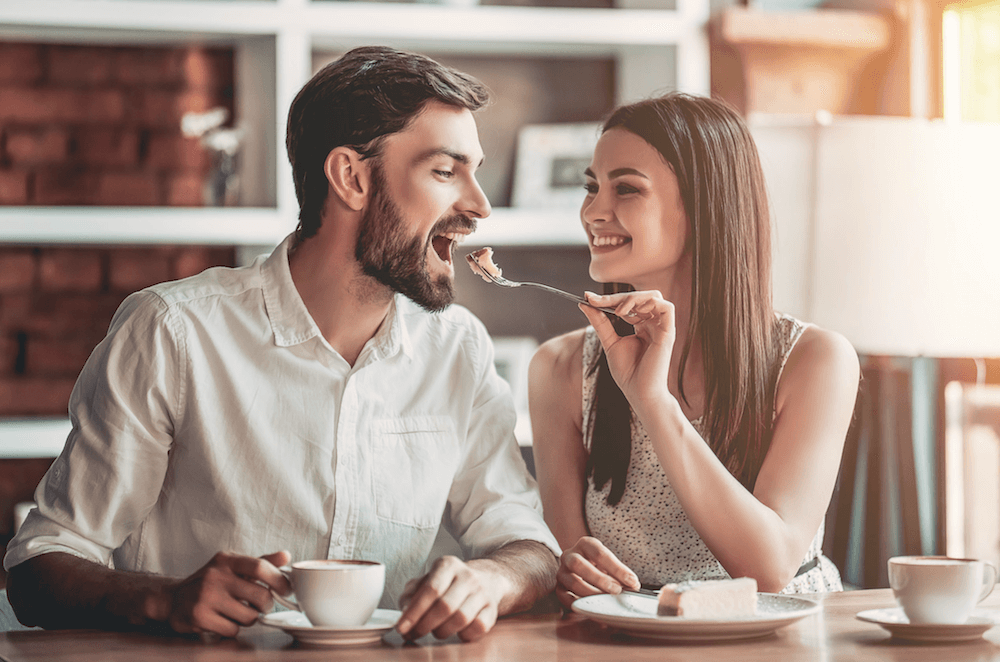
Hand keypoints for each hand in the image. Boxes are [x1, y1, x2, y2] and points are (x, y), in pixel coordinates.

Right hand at [158, 550, 291, 636]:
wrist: (174, 598)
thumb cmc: (211, 581)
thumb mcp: (233, 566)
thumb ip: (261, 562)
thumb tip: (286, 556)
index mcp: (227, 560)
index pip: (260, 567)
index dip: (279, 580)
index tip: (286, 589)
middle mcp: (215, 576)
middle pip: (260, 595)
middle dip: (267, 605)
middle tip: (263, 606)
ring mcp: (206, 596)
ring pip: (249, 616)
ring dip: (249, 618)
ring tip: (239, 612)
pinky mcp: (199, 617)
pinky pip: (233, 629)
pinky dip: (234, 628)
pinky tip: (224, 620)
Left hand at [395, 555, 503, 641]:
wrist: (486, 580)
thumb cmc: (450, 584)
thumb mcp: (428, 579)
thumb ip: (412, 592)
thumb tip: (405, 609)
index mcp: (448, 565)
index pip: (430, 589)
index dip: (414, 612)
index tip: (401, 628)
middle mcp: (467, 576)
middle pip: (445, 606)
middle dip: (425, 625)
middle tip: (414, 634)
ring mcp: (482, 592)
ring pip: (461, 618)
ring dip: (442, 631)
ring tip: (435, 631)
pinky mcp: (492, 609)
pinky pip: (478, 627)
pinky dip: (463, 635)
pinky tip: (456, 632)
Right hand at [555, 536, 638, 608]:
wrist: (581, 569)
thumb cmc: (599, 566)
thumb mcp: (609, 564)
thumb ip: (620, 573)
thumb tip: (633, 586)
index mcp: (585, 544)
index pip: (600, 553)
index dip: (617, 568)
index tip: (632, 581)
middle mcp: (570, 555)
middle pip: (579, 564)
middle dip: (600, 579)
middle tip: (617, 591)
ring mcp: (562, 572)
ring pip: (573, 582)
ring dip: (592, 593)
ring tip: (607, 601)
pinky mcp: (559, 588)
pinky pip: (565, 598)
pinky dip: (580, 604)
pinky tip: (592, 608)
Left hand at [579, 290, 676, 413]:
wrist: (639, 392)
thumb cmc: (627, 373)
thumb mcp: (609, 342)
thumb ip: (600, 322)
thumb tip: (584, 303)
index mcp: (642, 326)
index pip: (628, 303)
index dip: (609, 298)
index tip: (588, 298)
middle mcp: (653, 324)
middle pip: (640, 296)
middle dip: (616, 296)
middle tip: (596, 300)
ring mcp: (662, 328)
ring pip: (653, 296)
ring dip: (632, 298)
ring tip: (617, 311)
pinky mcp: (668, 333)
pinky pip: (666, 307)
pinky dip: (648, 303)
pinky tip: (630, 313)